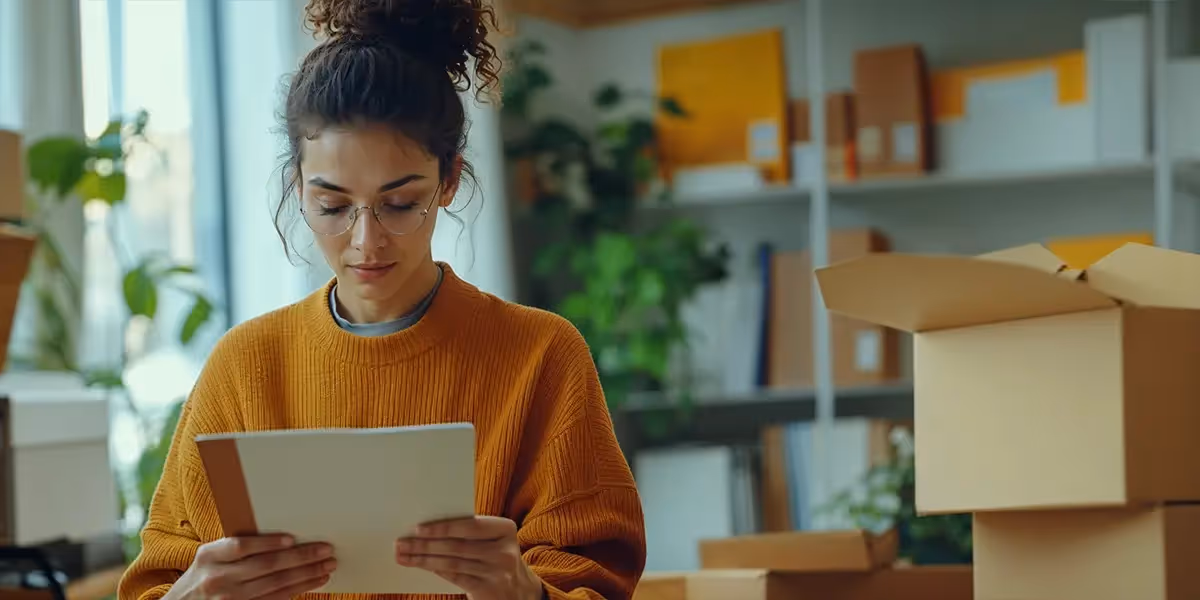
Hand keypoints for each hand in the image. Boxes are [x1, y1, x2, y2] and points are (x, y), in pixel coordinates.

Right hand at [165, 535, 337, 599]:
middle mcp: (218, 578)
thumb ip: (235, 549)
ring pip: (275, 584)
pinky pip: (275, 599)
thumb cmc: (201, 578)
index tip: (292, 539)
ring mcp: (229, 599)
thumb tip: (283, 538)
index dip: (267, 543)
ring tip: (327, 566)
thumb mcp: (208, 559)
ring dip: (306, 574)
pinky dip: (297, 590)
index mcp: (209, 556)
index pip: (241, 546)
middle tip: (325, 550)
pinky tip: (314, 582)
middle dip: (300, 557)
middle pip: (266, 566)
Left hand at [395, 516, 543, 599]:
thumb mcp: (493, 541)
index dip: (443, 527)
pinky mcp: (489, 590)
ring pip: (453, 563)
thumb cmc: (496, 559)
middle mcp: (504, 551)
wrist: (520, 592)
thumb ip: (470, 533)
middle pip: (457, 545)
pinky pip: (456, 578)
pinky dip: (436, 571)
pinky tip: (421, 566)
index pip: (470, 525)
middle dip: (425, 544)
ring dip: (423, 559)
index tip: (418, 528)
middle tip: (401, 543)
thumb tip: (427, 529)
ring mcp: (498, 573)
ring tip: (403, 556)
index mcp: (506, 529)